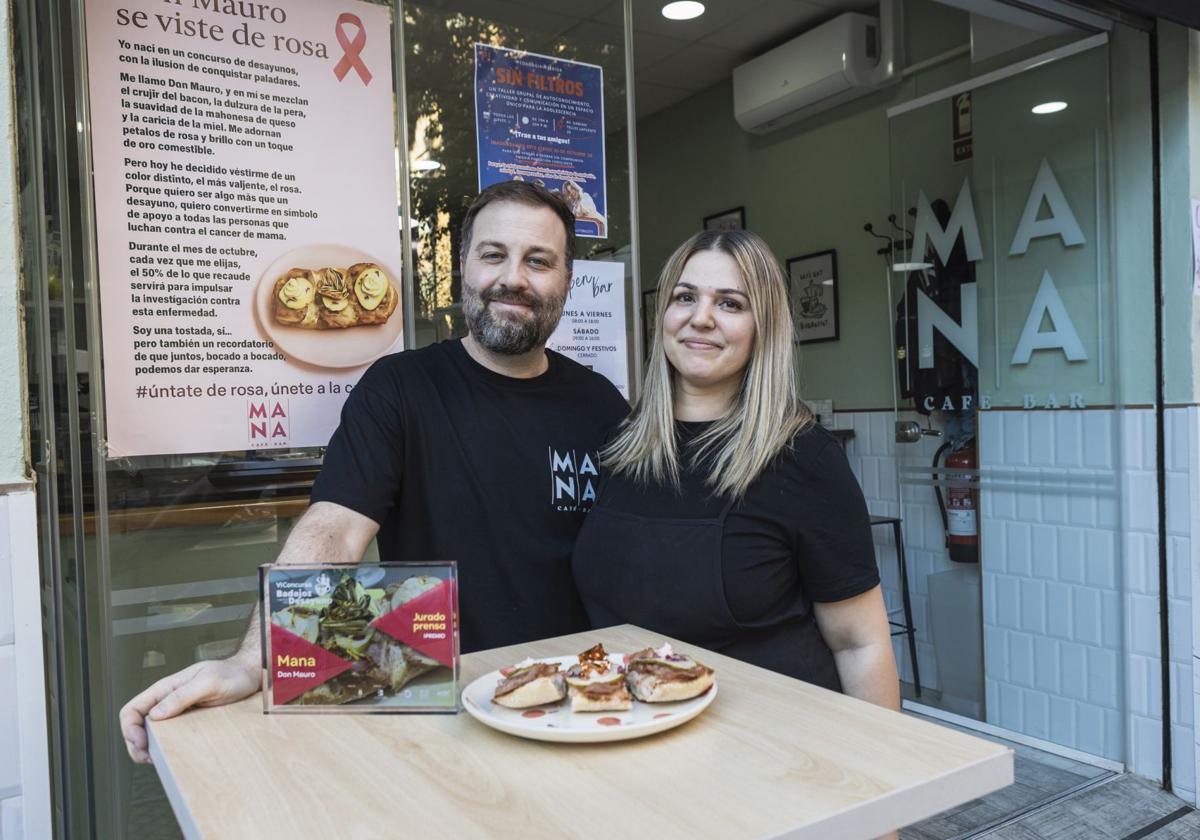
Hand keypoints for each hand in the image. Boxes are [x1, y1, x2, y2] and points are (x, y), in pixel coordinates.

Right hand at [119, 656, 259, 763]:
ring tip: (158, 759)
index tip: (142, 743)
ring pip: (150, 733)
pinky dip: (164, 747)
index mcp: (164, 689)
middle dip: (136, 745)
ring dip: (148, 749)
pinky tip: (172, 754)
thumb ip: (183, 695)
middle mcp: (166, 701)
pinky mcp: (187, 721)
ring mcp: (176, 712)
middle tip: (149, 758)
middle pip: (136, 726)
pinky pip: (168, 736)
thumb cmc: (231, 674)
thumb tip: (157, 714)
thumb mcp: (208, 682)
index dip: (129, 729)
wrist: (248, 676)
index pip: (132, 709)